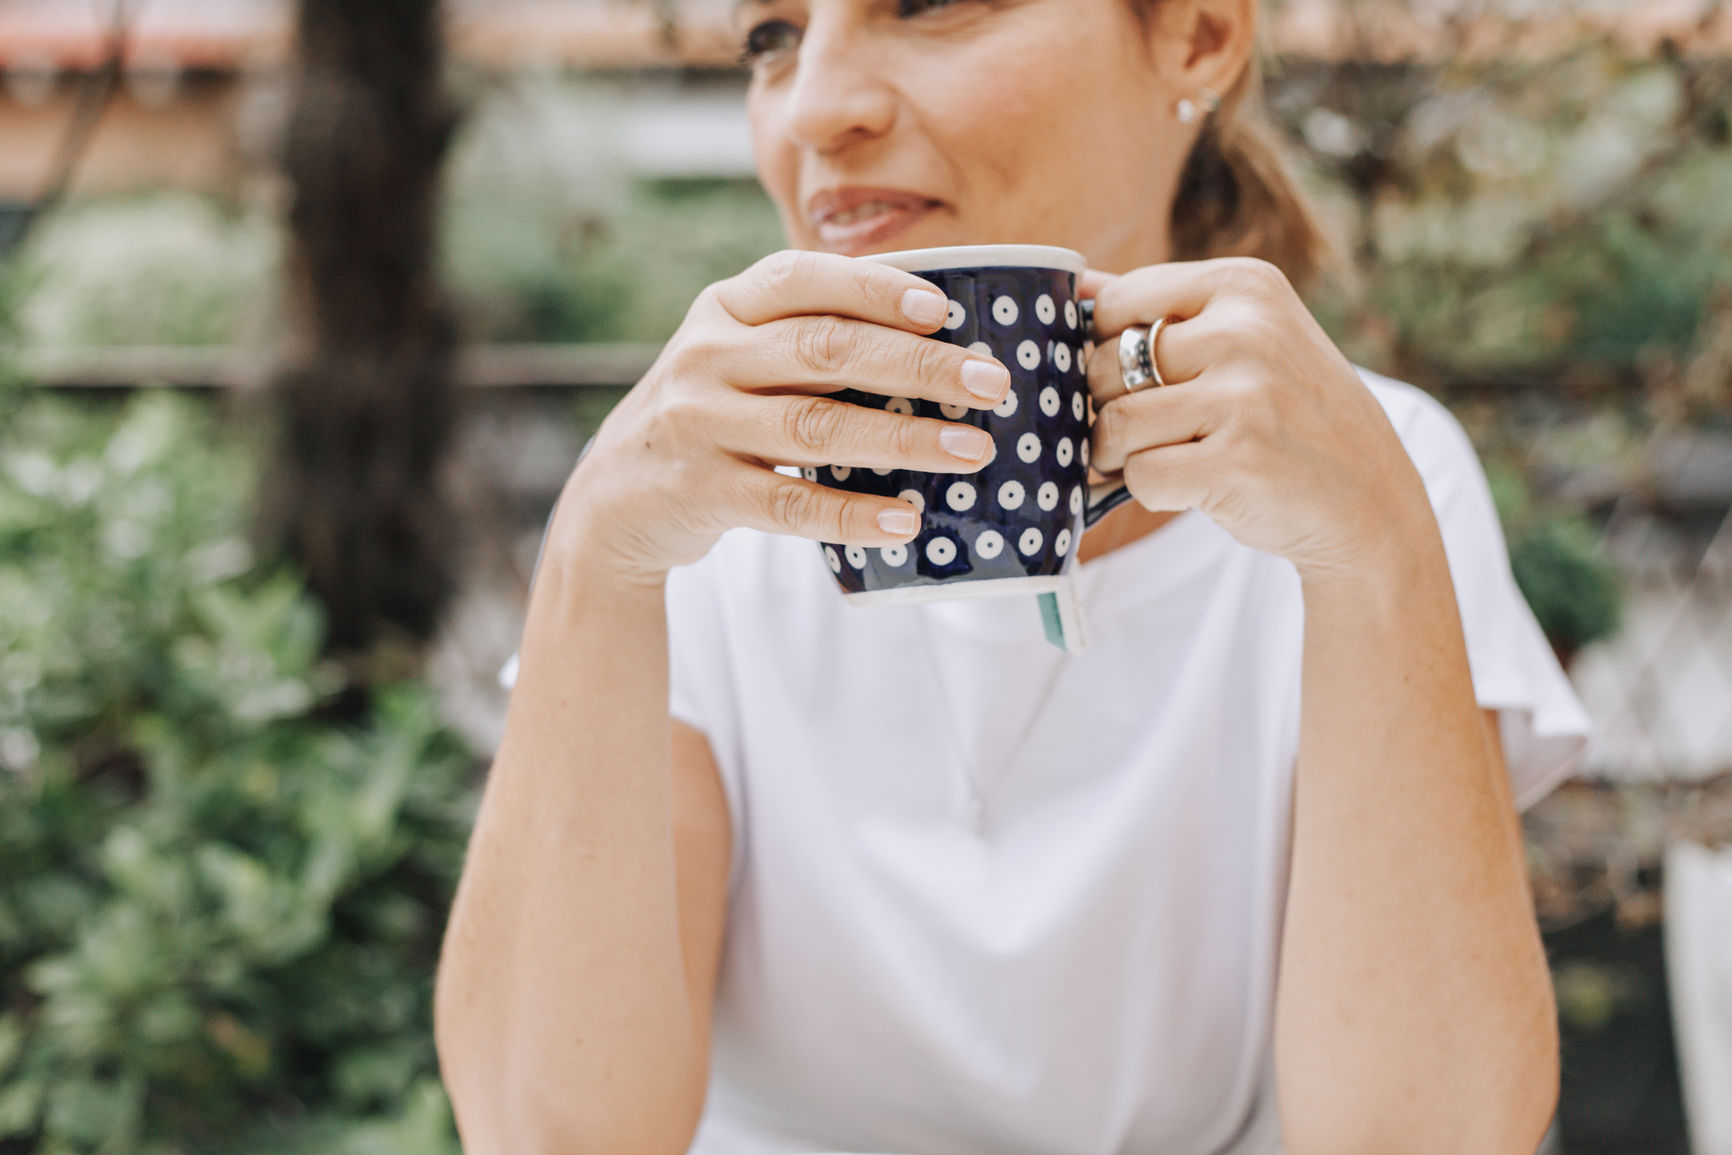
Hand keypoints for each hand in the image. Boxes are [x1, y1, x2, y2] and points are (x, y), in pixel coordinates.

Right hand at [551, 251, 1012, 584]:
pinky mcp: (701, 493)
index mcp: (725, 307)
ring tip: (974, 451)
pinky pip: (790, 505)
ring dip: (904, 440)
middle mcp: (707, 357)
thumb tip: (944, 337)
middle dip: (917, 364)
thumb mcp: (740, 355)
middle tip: (991, 384)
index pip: (802, 279)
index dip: (875, 288)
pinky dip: (853, 515)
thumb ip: (811, 337)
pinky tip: (907, 522)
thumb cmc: (714, 414)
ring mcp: (700, 425)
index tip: (944, 307)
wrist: (614, 498)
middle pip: (825, 351)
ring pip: (815, 428)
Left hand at [1082, 258, 1434, 582]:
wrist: (1367, 497)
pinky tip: (1195, 487)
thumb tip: (1074, 283)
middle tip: (1151, 433)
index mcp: (1244, 284)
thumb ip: (1161, 310)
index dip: (1101, 351)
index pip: (1115, 304)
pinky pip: (1141, 477)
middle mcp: (1247, 330)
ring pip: (1115, 425)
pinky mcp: (1239, 462)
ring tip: (1171, 458)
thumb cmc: (1287, 415)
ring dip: (1123, 457)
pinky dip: (1152, 492)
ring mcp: (1246, 396)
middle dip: (1106, 411)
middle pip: (1103, 368)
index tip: (1132, 380)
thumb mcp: (1246, 337)